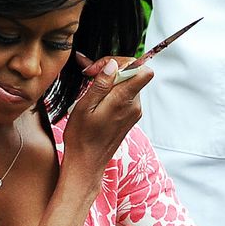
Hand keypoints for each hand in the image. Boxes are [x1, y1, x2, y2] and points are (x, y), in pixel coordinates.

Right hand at [61, 52, 153, 179]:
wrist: (86, 163)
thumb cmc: (82, 138)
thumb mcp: (84, 106)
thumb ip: (101, 84)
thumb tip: (113, 65)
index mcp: (123, 101)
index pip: (142, 70)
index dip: (123, 62)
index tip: (103, 68)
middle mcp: (133, 106)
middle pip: (133, 74)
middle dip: (112, 70)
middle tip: (89, 75)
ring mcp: (133, 112)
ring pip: (127, 84)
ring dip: (110, 81)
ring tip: (90, 88)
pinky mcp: (130, 117)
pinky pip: (124, 96)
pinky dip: (111, 92)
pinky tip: (96, 99)